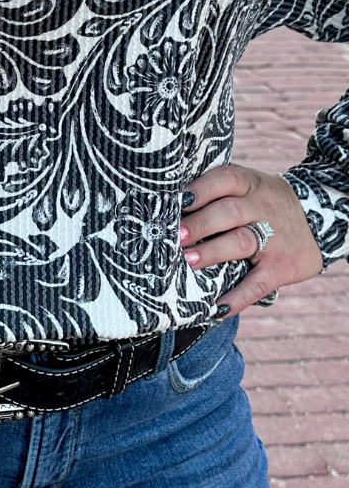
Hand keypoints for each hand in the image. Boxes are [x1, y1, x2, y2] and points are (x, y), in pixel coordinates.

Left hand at [179, 163, 323, 315]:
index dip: (201, 189)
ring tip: (187, 261)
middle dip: (200, 223)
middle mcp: (263, 207)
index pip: (225, 179)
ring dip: (212, 252)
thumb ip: (218, 189)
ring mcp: (274, 238)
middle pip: (229, 212)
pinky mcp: (281, 267)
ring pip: (240, 242)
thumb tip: (169, 203)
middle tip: (176, 235)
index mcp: (250, 184)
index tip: (178, 201)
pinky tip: (217, 308)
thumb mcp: (249, 185)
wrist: (318, 220)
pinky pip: (257, 284)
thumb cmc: (262, 202)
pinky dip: (238, 297)